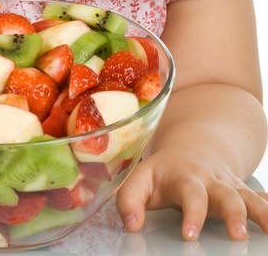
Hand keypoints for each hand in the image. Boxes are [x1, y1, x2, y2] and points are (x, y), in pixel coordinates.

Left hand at [116, 146, 267, 240]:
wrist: (195, 148)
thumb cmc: (165, 172)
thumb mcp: (142, 179)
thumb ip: (130, 199)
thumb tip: (131, 225)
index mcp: (186, 177)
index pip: (190, 194)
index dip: (192, 213)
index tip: (190, 235)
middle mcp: (213, 181)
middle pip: (227, 195)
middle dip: (233, 214)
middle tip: (237, 236)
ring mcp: (232, 187)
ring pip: (250, 198)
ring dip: (262, 213)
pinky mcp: (245, 193)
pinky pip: (262, 199)